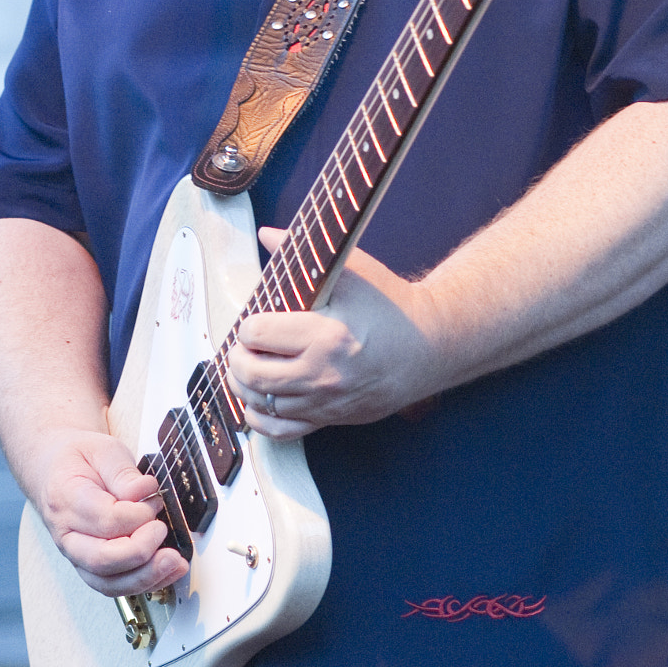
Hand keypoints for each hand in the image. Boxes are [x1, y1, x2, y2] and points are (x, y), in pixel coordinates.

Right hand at [29, 427, 189, 596]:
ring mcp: (76, 555)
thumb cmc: (78, 460)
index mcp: (66, 499)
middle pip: (102, 558)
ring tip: (174, 562)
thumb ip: (124, 472)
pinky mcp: (89, 566)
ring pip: (107, 582)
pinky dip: (142, 583)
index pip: (104, 519)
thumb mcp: (102, 449)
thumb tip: (145, 491)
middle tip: (163, 531)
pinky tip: (165, 572)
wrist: (55, 471)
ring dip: (145, 577)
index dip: (137, 515)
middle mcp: (67, 534)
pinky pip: (113, 586)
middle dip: (141, 551)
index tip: (156, 500)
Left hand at [226, 231, 447, 438]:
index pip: (258, 335)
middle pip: (252, 374)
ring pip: (260, 404)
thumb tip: (267, 235)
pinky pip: (280, 432)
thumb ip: (304, 253)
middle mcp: (323, 374)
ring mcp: (326, 403)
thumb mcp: (352, 272)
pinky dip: (260, 418)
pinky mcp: (331, 419)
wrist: (429, 346)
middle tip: (244, 345)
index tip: (255, 319)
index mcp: (326, 335)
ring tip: (249, 366)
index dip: (249, 325)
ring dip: (244, 385)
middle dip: (238, 357)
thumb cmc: (390, 306)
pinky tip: (259, 400)